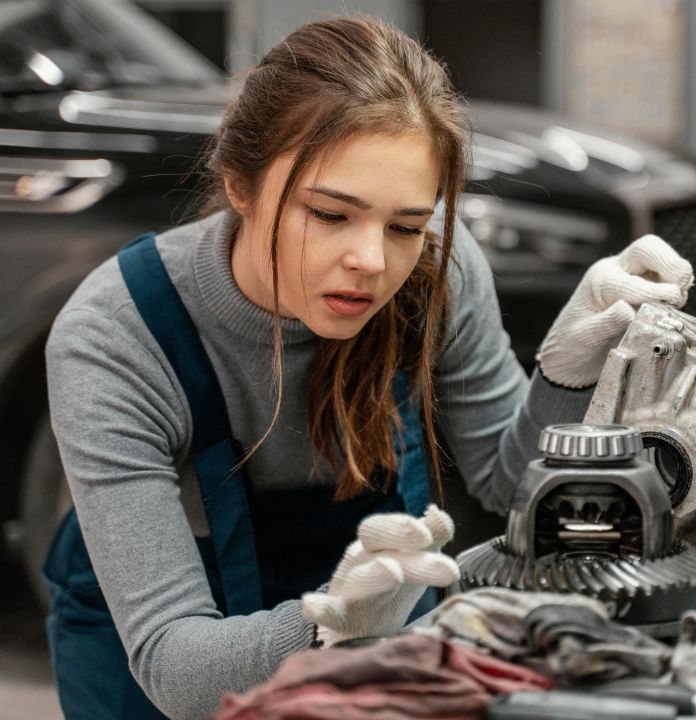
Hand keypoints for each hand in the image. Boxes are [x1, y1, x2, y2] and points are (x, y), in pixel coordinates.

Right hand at [302, 505, 458, 645]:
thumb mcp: (414, 563)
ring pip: (359, 578)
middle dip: (401, 538)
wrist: (359, 635)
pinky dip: (320, 608)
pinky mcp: (339, 621)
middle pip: (375, 541)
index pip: (386, 525)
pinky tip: (311, 605)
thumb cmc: (391, 592)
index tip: (434, 533)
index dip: (405, 525)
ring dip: (375, 574)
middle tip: (433, 548)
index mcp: (379, 545)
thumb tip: (442, 516)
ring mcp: (348, 590)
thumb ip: (431, 538)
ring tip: (392, 571)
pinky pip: (328, 613)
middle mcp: (362, 560)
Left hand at [537, 234, 692, 387]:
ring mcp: (630, 275)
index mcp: (597, 281)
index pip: (630, 280)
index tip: (668, 305)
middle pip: (646, 248)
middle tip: (678, 292)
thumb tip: (626, 309)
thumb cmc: (572, 344)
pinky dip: (676, 284)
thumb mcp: (582, 338)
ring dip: (676, 274)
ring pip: (659, 257)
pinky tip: (673, 304)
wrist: (570, 352)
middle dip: (669, 264)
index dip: (653, 292)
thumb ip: (604, 324)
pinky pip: (665, 275)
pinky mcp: (643, 285)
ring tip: (676, 301)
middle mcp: (614, 272)